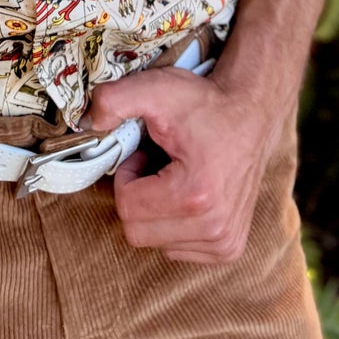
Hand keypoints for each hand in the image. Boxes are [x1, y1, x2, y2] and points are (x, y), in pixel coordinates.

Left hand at [86, 67, 290, 265]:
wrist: (250, 112)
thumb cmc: (204, 103)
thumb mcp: (156, 89)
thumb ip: (115, 99)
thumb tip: (88, 121)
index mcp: (195, 195)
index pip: (127, 208)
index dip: (128, 175)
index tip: (146, 153)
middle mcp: (215, 227)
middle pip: (137, 232)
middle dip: (138, 195)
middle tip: (157, 165)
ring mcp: (224, 242)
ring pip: (157, 243)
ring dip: (156, 210)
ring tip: (176, 176)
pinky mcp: (229, 248)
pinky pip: (177, 249)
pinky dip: (174, 223)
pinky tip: (190, 193)